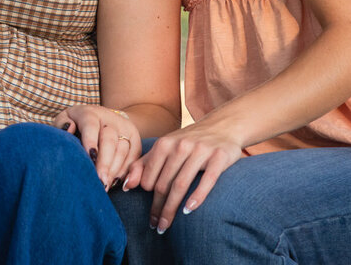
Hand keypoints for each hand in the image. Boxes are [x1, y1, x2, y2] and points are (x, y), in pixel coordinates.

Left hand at [52, 104, 140, 188]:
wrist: (104, 118)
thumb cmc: (77, 124)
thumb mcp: (66, 120)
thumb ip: (62, 124)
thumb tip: (69, 130)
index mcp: (90, 113)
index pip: (91, 125)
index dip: (90, 141)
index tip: (89, 159)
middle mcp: (109, 118)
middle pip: (109, 140)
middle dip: (104, 163)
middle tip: (99, 182)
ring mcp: (124, 127)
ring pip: (122, 149)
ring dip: (114, 170)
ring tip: (105, 185)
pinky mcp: (135, 138)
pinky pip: (134, 156)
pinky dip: (125, 171)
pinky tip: (115, 182)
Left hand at [125, 121, 244, 232]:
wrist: (224, 125)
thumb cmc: (189, 141)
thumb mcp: (165, 147)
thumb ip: (144, 164)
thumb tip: (126, 187)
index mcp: (165, 143)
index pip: (149, 177)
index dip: (147, 198)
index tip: (149, 213)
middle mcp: (181, 145)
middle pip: (164, 183)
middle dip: (158, 208)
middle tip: (156, 226)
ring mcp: (201, 150)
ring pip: (181, 184)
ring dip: (171, 209)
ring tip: (166, 225)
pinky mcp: (220, 157)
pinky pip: (207, 180)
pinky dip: (197, 196)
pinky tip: (188, 210)